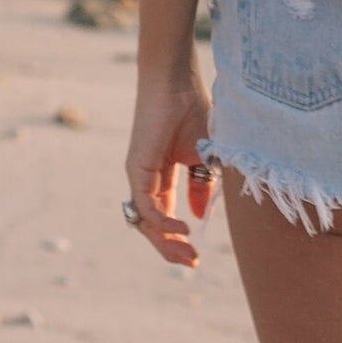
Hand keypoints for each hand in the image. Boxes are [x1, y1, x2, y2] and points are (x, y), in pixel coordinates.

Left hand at [124, 73, 215, 267]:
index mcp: (163, 175)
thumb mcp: (205, 156)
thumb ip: (202, 186)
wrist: (176, 79)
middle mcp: (147, 178)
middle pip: (153, 226)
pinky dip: (163, 222)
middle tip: (192, 263)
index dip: (179, 238)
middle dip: (171, 248)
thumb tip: (199, 217)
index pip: (165, 215)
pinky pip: (145, 207)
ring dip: (166, 242)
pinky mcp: (136, 169)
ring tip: (187, 253)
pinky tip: (182, 229)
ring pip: (146, 222)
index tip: (197, 255)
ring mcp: (139, 175)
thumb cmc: (192, 108)